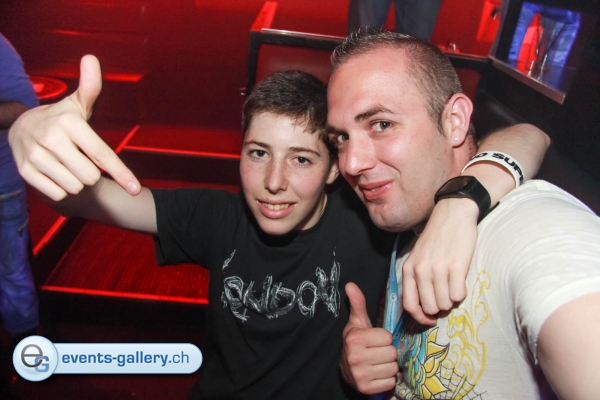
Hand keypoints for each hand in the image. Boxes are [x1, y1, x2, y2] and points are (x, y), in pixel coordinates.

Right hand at [8, 55, 139, 200]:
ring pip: (75, 187)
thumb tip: (91, 58)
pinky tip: (54, 172)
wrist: (20, 129)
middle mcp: (51, 138)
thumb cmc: (61, 119)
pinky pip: (59, 194)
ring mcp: (35, 156)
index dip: (122, 173)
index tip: (135, 189)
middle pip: (92, 176)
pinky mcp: (25, 172)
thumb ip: (90, 86)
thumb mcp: (77, 104)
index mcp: (69, 122)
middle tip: (79, 157)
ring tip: (65, 163)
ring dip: (75, 180)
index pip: (102, 154)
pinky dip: (60, 188)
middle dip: (91, 171)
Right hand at [341, 283, 397, 394]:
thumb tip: (350, 284)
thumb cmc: (356, 342)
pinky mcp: (366, 388)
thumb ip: (358, 304)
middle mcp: (355, 357)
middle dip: (387, 352)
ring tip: (378, 363)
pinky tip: (377, 374)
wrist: (345, 369)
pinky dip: (387, 379)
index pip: (386, 337)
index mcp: (354, 339)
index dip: (383, 338)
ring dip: (388, 366)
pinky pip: (390, 382)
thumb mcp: (357, 323)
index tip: (375, 340)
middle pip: (391, 353)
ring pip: (393, 368)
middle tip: (377, 352)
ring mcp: (360, 375)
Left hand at [402, 197, 477, 325]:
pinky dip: (461, 293)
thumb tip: (422, 306)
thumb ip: (416, 278)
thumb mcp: (418, 257)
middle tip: (446, 297)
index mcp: (409, 269)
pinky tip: (461, 281)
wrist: (453, 214)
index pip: (409, 305)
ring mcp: (438, 269)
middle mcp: (421, 271)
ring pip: (445, 304)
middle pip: (429, 307)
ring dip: (451, 300)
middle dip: (439, 308)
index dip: (420, 317)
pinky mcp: (457, 266)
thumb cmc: (436, 238)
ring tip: (453, 286)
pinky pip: (459, 295)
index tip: (430, 319)